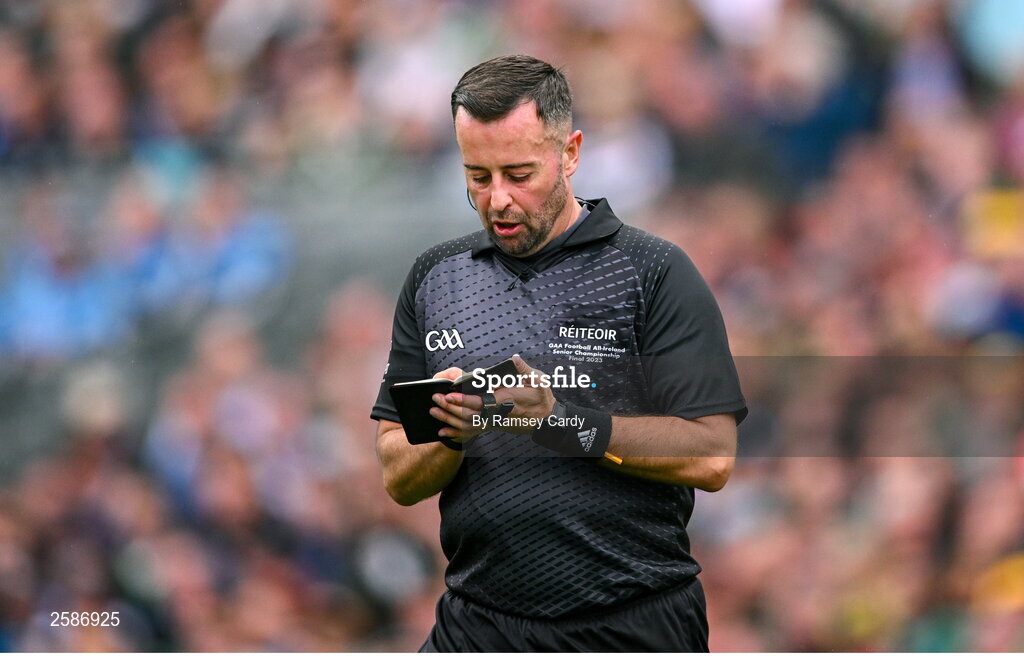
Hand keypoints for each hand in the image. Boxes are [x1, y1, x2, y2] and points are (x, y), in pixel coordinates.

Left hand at [429, 355, 555, 438]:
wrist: (548, 422)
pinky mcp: (493, 426)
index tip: (450, 394)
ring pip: (468, 424)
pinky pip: (472, 432)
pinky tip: (443, 432)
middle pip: (470, 414)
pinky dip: (456, 433)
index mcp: (506, 401)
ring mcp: (494, 422)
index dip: (464, 399)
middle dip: (450, 408)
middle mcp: (497, 414)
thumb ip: (525, 369)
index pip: (481, 402)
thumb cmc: (543, 399)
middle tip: (435, 400)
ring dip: (449, 419)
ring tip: (434, 412)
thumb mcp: (539, 381)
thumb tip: (514, 358)